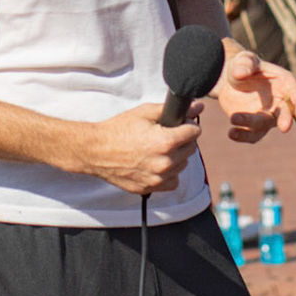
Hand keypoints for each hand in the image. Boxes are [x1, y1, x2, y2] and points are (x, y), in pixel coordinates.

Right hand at [75, 102, 201, 195]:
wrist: (96, 150)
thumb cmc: (119, 129)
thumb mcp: (145, 112)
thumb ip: (173, 110)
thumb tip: (198, 106)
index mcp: (166, 142)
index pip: (194, 132)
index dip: (187, 124)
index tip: (179, 124)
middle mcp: (165, 162)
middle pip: (190, 149)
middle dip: (182, 140)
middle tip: (166, 134)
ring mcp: (158, 178)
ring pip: (182, 165)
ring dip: (176, 157)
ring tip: (158, 148)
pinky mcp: (150, 188)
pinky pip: (172, 181)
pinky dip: (168, 173)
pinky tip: (156, 163)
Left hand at [214, 47, 295, 143]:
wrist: (231, 81)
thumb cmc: (245, 66)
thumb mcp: (244, 59)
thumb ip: (244, 64)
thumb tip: (240, 73)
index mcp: (285, 84)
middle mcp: (280, 103)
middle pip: (286, 115)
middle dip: (286, 120)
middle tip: (284, 127)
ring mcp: (268, 117)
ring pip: (264, 125)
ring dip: (250, 123)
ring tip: (234, 117)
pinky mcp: (254, 127)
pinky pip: (251, 135)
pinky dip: (242, 135)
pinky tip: (231, 133)